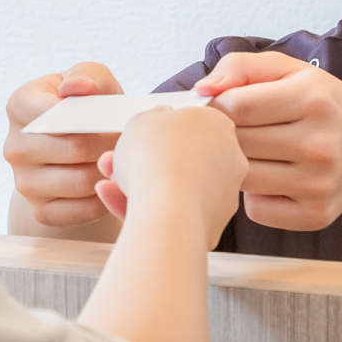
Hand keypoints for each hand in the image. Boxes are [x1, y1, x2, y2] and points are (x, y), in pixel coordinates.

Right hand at [3, 63, 123, 228]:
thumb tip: (76, 88)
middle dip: (108, 144)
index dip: (92, 118)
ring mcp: (23, 182)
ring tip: (121, 159)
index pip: (57, 115)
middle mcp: (14, 146)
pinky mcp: (40, 211)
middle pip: (75, 148)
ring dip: (109, 171)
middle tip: (129, 141)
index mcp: (20, 106)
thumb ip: (88, 76)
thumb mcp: (93, 81)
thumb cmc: (89, 108)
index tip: (112, 118)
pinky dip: (105, 197)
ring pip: (81, 181)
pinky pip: (82, 210)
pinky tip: (111, 182)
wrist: (79, 150)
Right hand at [95, 105, 245, 249]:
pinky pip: (174, 211)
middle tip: (121, 161)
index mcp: (219, 124)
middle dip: (147, 161)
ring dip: (142, 185)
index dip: (159, 132)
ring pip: (176, 187)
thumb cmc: (158, 158)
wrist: (168, 208)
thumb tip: (158, 120)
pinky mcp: (212, 223)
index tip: (141, 137)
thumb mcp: (142, 121)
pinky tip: (119, 201)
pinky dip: (148, 208)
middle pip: (182, 158)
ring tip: (112, 184)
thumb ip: (152, 119)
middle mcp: (229, 158)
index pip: (189, 125)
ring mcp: (223, 192)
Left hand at [194, 51, 341, 231]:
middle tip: (242, 131)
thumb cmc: (324, 105)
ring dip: (239, 167)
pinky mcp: (315, 214)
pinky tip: (273, 179)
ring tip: (258, 153)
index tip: (224, 108)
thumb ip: (241, 66)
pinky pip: (256, 209)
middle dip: (228, 136)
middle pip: (237, 143)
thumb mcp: (290, 70)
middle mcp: (320, 143)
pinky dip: (255, 196)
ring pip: (242, 178)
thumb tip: (202, 90)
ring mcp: (319, 183)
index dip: (219, 107)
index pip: (236, 106)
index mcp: (313, 98)